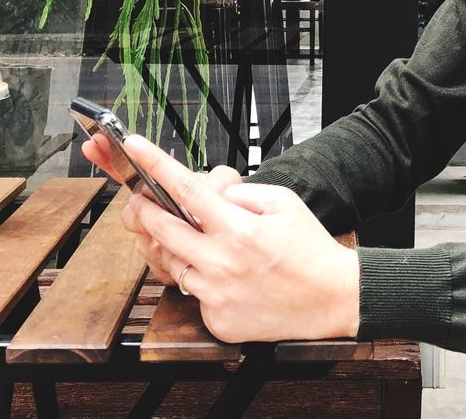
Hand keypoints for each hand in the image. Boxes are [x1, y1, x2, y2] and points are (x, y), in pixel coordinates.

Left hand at [118, 135, 359, 343]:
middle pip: (162, 229)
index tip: (134, 147)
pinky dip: (200, 280)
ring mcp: (216, 295)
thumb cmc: (309, 249)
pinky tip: (223, 277)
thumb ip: (242, 194)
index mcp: (238, 228)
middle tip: (143, 202)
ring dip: (174, 247)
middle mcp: (221, 262)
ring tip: (198, 241)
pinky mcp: (217, 319)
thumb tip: (210, 194)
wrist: (330, 299)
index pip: (186, 189)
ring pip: (171, 264)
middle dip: (146, 211)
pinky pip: (192, 294)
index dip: (155, 165)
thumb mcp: (283, 203)